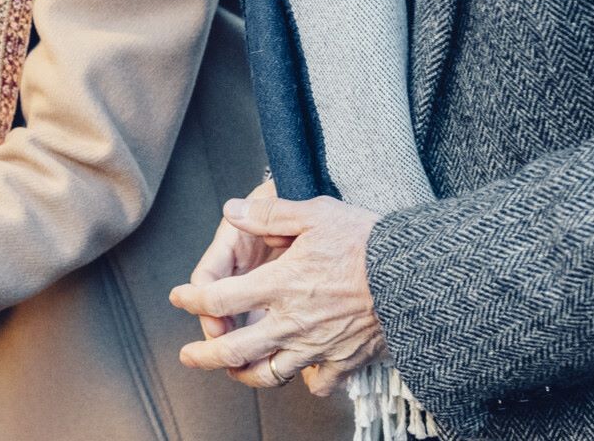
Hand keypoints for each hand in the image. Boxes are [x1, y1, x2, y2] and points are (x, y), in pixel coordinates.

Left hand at [169, 195, 384, 397]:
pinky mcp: (344, 360)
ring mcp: (317, 346)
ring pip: (269, 374)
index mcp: (280, 285)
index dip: (191, 300)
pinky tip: (299, 374)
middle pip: (233, 350)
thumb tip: (231, 210)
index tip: (179, 297)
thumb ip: (268, 215)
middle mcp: (291, 322)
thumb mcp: (316, 213)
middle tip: (189, 355)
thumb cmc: (368, 241)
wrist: (415, 275)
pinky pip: (317, 383)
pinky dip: (305, 382)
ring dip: (244, 375)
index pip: (218, 299)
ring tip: (232, 372)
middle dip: (204, 355)